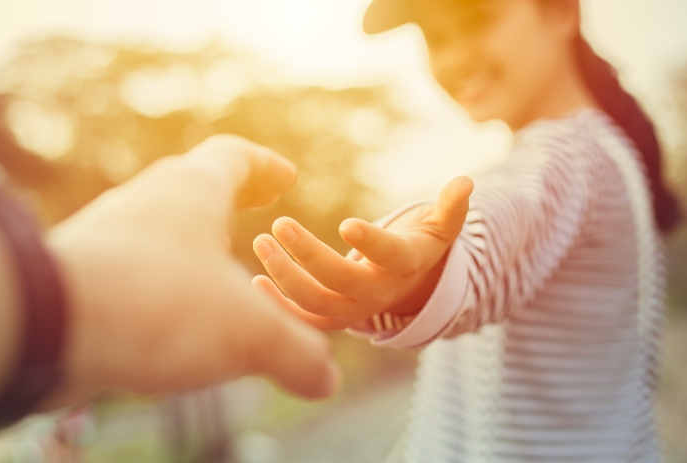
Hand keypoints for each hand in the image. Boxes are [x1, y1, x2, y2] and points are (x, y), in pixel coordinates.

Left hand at [44, 135, 339, 408]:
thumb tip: (325, 379)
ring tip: (213, 273)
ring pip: (156, 225)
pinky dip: (157, 279)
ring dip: (188, 242)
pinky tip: (166, 316)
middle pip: (192, 184)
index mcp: (193, 191)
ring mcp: (107, 234)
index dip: (266, 166)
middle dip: (227, 200)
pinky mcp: (79, 272)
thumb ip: (297, 353)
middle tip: (250, 212)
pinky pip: (129, 265)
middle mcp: (146, 201)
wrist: (43, 325)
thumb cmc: (158, 305)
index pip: (235, 157)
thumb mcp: (249, 333)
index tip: (286, 178)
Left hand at [252, 176, 472, 329]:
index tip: (346, 223)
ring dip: (284, 277)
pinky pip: (304, 319)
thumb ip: (451, 209)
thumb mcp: (440, 229)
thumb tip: (466, 182)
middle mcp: (379, 294)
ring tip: (261, 243)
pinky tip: (256, 279)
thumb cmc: (421, 246)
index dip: (371, 242)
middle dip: (309, 255)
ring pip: (316, 303)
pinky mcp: (334, 318)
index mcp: (404, 266)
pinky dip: (279, 304)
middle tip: (280, 226)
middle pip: (341, 281)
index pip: (389, 255)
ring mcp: (354, 310)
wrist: (411, 289)